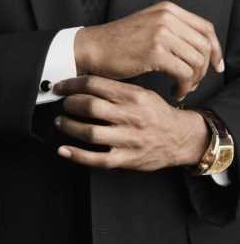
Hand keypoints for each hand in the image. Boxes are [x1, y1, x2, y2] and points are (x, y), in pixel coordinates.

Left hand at [53, 76, 209, 170]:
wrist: (182, 138)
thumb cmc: (157, 114)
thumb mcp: (141, 94)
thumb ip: (115, 90)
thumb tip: (82, 84)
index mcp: (133, 96)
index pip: (95, 85)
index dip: (72, 85)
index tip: (60, 87)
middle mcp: (130, 116)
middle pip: (90, 107)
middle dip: (70, 104)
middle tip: (64, 105)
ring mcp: (128, 139)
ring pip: (90, 132)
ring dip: (69, 127)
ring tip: (61, 122)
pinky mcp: (127, 159)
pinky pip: (97, 159)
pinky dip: (76, 155)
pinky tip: (64, 150)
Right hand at [75, 1, 223, 99]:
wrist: (90, 48)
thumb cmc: (115, 44)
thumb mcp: (147, 27)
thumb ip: (171, 31)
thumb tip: (199, 51)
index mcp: (167, 10)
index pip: (206, 29)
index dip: (216, 49)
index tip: (216, 66)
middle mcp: (167, 18)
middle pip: (204, 46)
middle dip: (204, 69)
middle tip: (193, 83)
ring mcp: (161, 34)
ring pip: (197, 61)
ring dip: (194, 80)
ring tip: (182, 88)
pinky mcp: (155, 52)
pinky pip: (184, 73)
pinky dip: (184, 87)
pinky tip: (175, 92)